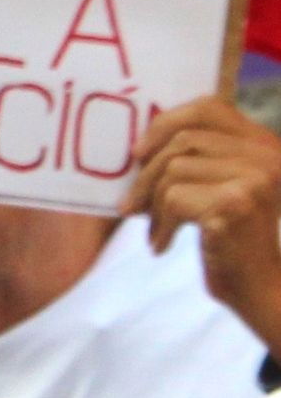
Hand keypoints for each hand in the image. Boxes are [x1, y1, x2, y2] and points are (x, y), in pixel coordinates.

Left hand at [129, 98, 280, 353]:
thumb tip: (139, 147)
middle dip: (146, 175)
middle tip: (131, 206)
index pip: (209, 107)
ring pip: (173, 171)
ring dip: (152, 205)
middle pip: (182, 141)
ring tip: (156, 230)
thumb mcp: (222, 189)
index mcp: (265, 145)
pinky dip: (159, 226)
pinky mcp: (234, 205)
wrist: (261, 290)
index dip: (166, 124)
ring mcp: (253, 179)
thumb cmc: (233, 240)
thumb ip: (200, 160)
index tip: (138, 153)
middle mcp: (266, 156)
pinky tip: (162, 246)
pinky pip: (173, 200)